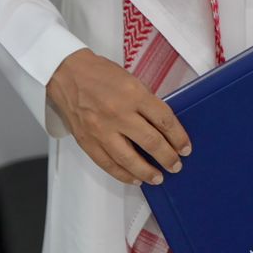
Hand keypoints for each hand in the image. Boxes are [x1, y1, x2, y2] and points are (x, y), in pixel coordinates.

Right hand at [44, 48, 190, 185]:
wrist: (67, 74)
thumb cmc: (100, 74)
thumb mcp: (132, 80)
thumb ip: (147, 102)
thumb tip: (162, 125)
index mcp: (134, 95)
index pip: (164, 120)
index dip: (179, 137)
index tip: (185, 147)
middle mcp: (118, 114)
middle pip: (151, 142)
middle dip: (168, 157)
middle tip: (176, 165)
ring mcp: (101, 130)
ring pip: (129, 159)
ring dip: (147, 172)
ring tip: (159, 178)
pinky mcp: (87, 141)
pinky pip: (108, 164)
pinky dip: (123, 174)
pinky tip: (135, 179)